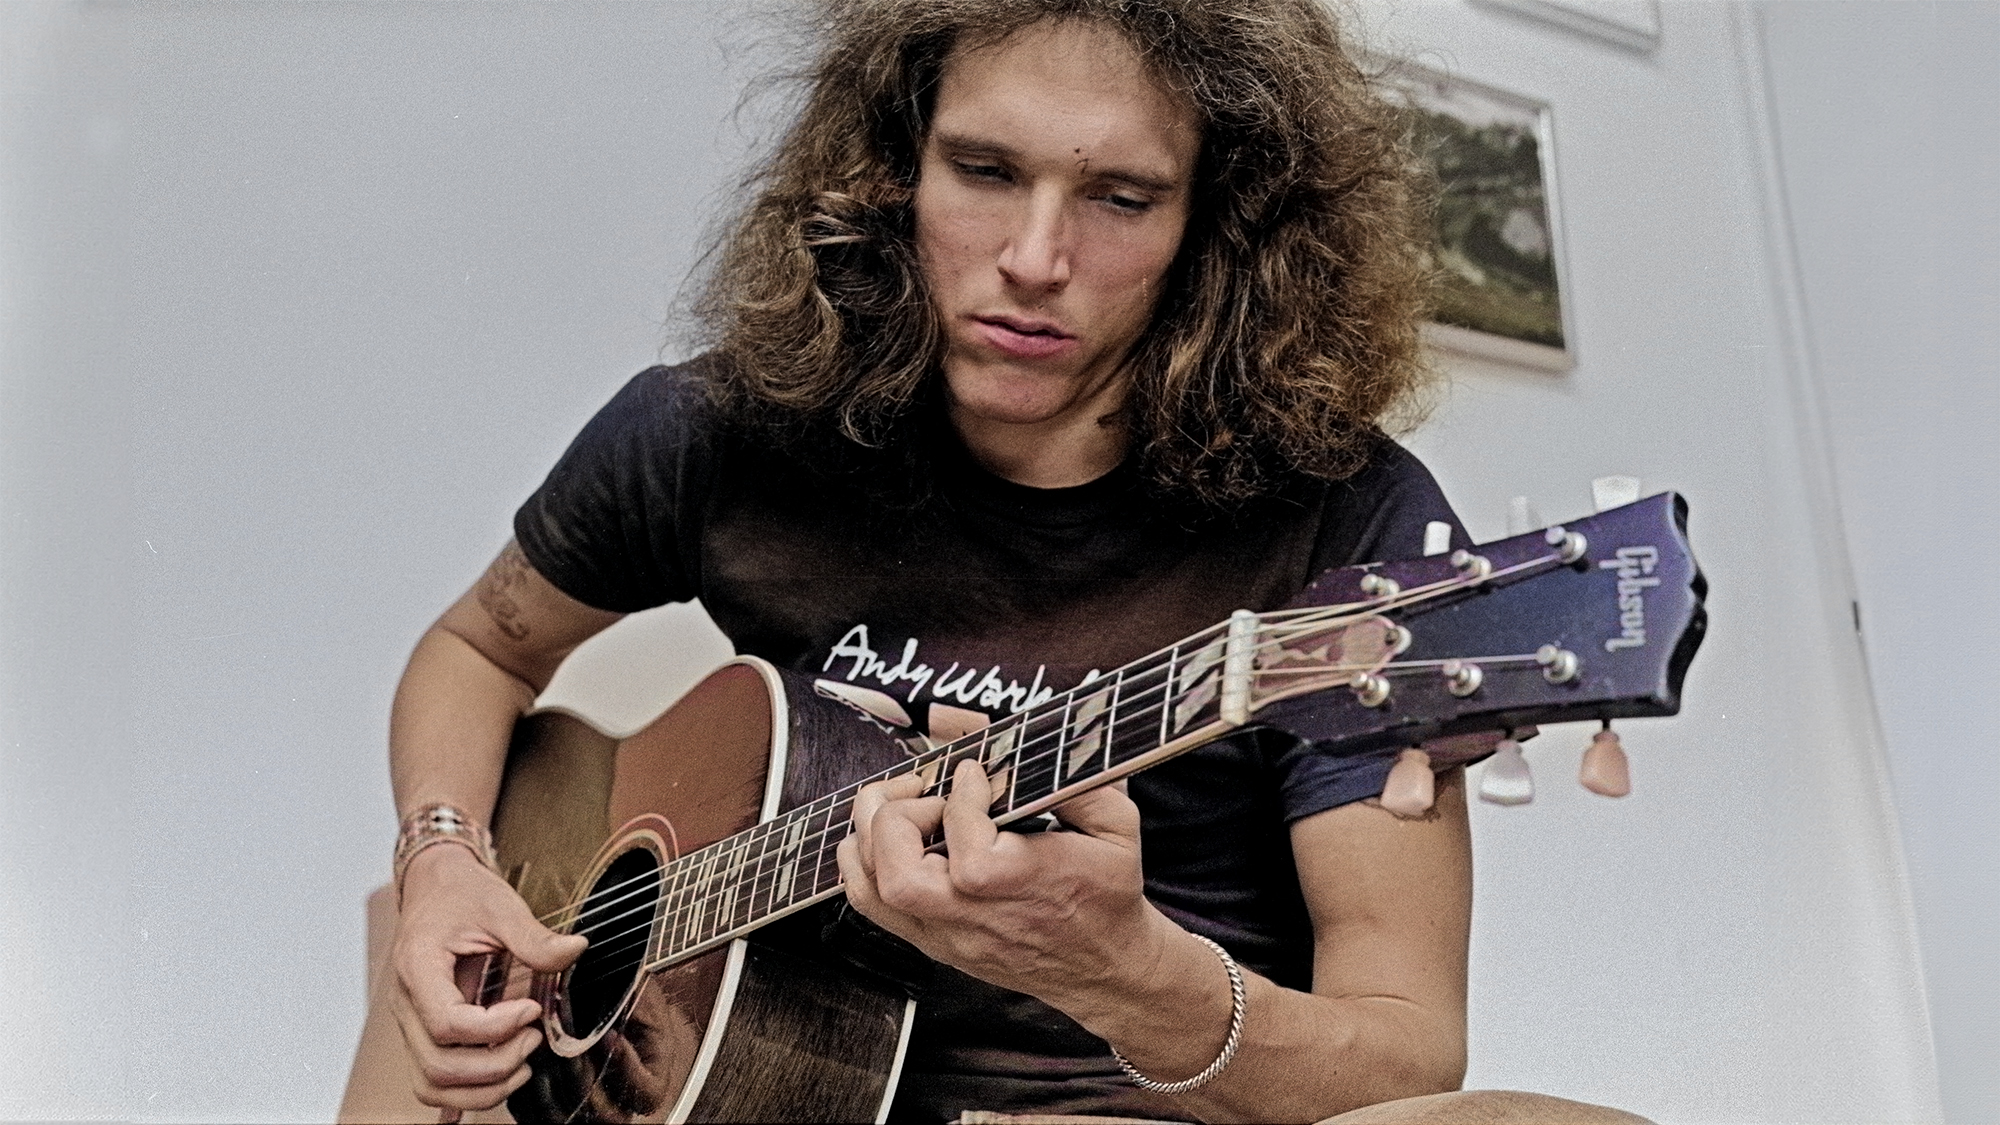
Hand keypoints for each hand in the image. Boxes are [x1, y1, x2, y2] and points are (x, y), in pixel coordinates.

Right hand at [391, 843, 588, 1110]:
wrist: (435, 887)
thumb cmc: (460, 894)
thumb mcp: (501, 905)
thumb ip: (534, 935)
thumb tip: (575, 950)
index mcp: (418, 968)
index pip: (447, 1023)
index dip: (496, 1027)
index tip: (530, 1009)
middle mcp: (406, 1003)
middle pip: (438, 1066)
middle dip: (495, 1065)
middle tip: (533, 1038)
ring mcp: (411, 1023)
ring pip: (431, 1084)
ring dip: (482, 1087)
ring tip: (522, 1062)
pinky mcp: (424, 1032)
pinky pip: (432, 1080)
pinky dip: (465, 1093)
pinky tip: (501, 1078)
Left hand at [836, 760, 1165, 1013]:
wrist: (1103, 967)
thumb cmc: (1106, 893)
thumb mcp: (1116, 825)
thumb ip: (1074, 779)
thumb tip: (1023, 747)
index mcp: (1029, 888)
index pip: (970, 848)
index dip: (962, 797)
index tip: (975, 773)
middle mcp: (980, 920)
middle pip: (902, 879)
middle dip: (897, 818)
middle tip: (922, 792)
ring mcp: (949, 936)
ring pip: (876, 892)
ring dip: (871, 835)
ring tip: (897, 805)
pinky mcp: (933, 943)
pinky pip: (872, 906)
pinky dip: (863, 861)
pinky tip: (886, 835)